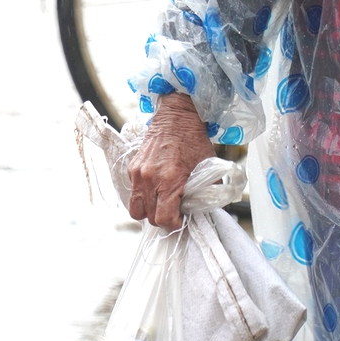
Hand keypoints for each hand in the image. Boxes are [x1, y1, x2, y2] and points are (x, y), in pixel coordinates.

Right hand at [130, 94, 215, 230]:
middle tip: (174, 210)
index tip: (181, 218)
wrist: (177, 116)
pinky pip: (133, 192)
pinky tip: (156, 188)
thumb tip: (200, 211)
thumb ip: (205, 193)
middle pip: (149, 217)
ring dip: (149, 210)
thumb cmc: (194, 141)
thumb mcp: (207, 169)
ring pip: (136, 208)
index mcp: (169, 180)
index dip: (174, 224)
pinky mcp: (132, 167)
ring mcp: (138, 173)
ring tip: (162, 202)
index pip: (163, 219)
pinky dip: (143, 195)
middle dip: (162, 218)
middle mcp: (149, 178)